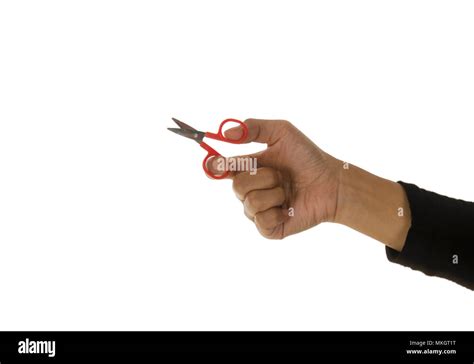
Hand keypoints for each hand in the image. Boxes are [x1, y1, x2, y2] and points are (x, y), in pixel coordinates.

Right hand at [223, 119, 341, 238]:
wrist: (331, 183)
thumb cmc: (308, 157)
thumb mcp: (282, 133)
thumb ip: (254, 128)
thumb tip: (226, 133)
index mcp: (248, 169)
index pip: (221, 168)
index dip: (215, 166)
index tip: (219, 163)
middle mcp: (250, 190)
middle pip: (236, 186)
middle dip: (261, 177)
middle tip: (280, 175)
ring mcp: (258, 211)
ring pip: (250, 202)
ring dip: (273, 193)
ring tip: (287, 191)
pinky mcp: (268, 228)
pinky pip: (261, 220)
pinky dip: (277, 212)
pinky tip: (288, 208)